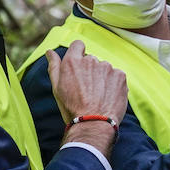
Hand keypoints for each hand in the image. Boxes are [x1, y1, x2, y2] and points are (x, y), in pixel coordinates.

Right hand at [47, 40, 126, 158]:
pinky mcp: (120, 75)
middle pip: (91, 60)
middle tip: (87, 90)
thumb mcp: (57, 88)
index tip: (79, 68)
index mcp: (73, 61)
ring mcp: (107, 67)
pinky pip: (116, 76)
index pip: (77, 45)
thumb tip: (49, 51)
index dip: (78, 54)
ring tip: (98, 96)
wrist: (93, 124)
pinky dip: (113, 84)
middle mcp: (91, 60)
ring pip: (104, 68)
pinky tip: (108, 96)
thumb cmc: (72, 108)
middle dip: (90, 70)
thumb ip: (54, 66)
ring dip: (102, 78)